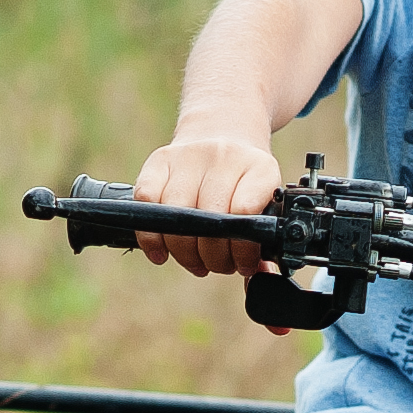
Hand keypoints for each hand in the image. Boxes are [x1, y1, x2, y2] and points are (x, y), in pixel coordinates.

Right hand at [129, 132, 278, 277]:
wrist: (224, 132)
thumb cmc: (245, 184)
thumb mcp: (265, 206)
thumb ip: (265, 248)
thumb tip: (264, 281)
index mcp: (260, 168)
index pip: (246, 212)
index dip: (242, 249)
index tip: (242, 265)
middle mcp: (225, 156)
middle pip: (209, 218)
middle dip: (212, 256)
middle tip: (215, 265)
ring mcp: (190, 155)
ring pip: (176, 214)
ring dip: (183, 251)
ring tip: (193, 260)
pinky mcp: (160, 160)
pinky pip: (146, 202)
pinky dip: (151, 236)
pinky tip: (162, 251)